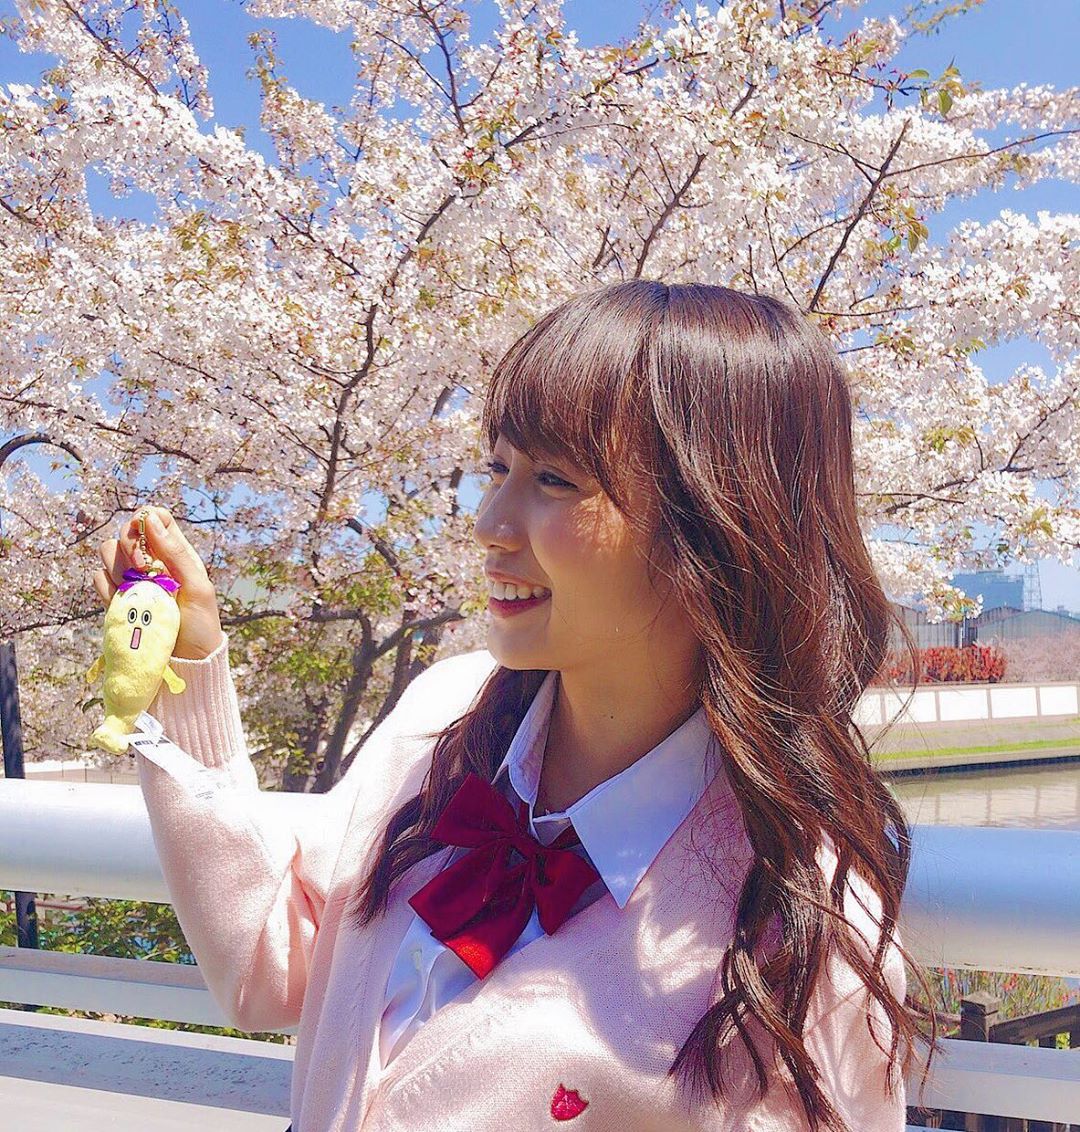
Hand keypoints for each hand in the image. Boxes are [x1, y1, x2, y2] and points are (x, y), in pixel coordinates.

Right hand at [93, 506, 225, 659]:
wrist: (185, 663)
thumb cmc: (200, 625)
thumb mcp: (198, 587)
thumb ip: (176, 552)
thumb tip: (150, 518)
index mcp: (175, 554)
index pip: (154, 519)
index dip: (145, 520)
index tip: (146, 536)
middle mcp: (151, 563)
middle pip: (125, 532)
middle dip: (129, 545)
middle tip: (143, 569)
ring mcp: (132, 580)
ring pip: (107, 553)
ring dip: (118, 566)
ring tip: (137, 590)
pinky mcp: (116, 600)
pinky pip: (98, 580)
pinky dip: (106, 587)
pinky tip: (122, 602)